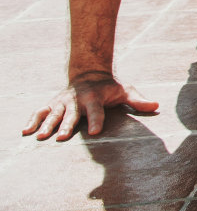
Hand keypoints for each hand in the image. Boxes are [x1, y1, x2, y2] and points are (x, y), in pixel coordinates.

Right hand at [23, 72, 158, 140]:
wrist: (90, 73)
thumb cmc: (110, 87)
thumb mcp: (125, 91)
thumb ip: (138, 100)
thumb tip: (156, 106)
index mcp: (96, 98)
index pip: (97, 111)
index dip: (97, 121)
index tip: (95, 132)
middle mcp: (77, 100)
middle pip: (72, 115)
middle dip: (66, 125)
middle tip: (61, 137)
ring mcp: (63, 102)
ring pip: (53, 114)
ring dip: (47, 125)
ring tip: (40, 137)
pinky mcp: (52, 104)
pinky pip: (39, 112)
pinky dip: (32, 120)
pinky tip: (25, 132)